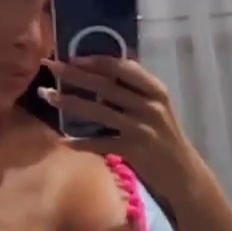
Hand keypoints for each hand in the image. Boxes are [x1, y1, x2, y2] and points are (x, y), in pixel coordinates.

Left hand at [41, 56, 201, 204]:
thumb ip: (136, 90)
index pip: (122, 67)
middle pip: (105, 85)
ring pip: (98, 110)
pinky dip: (82, 142)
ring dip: (69, 102)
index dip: (95, 60)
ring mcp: (141, 128)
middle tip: (49, 67)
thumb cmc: (166, 138)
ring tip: (47, 96)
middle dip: (74, 75)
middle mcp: (149, 106)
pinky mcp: (133, 150)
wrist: (183, 173)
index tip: (72, 57)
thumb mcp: (158, 108)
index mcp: (155, 90)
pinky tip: (64, 141)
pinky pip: (101, 143)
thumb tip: (102, 72)